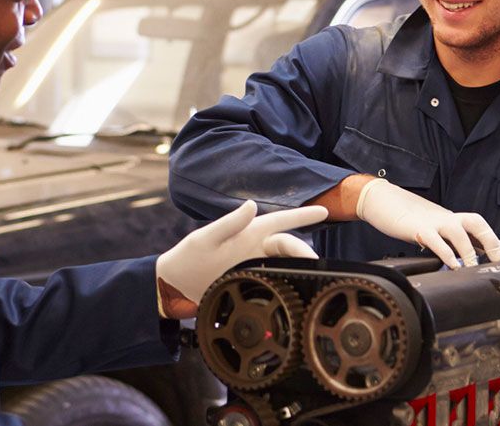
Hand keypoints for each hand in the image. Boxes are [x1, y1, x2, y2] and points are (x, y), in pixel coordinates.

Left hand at [156, 201, 326, 318]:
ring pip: (287, 265)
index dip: (303, 215)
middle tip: (314, 264)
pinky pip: (277, 283)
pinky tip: (297, 293)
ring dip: (300, 269)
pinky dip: (288, 285)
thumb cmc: (187, 256)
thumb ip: (228, 223)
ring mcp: (257, 267)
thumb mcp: (205, 238)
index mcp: (249, 232)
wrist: (174, 285)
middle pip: (289, 247)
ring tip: (313, 278)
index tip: (325, 211)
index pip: (281, 221)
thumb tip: (252, 204)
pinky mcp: (253, 284)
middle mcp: (257, 249)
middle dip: (305, 252)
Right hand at [355, 179, 499, 267]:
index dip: (499, 243)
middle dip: (491, 241)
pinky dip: (445, 253)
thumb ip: (453, 243)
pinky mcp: (419, 228)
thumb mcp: (436, 230)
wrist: (384, 202)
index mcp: (455, 221)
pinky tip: (451, 265)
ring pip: (459, 232)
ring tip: (474, 268)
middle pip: (477, 224)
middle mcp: (449, 219)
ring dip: (469, 251)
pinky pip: (435, 240)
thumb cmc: (412, 220)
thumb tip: (471, 260)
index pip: (482, 231)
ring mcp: (435, 222)